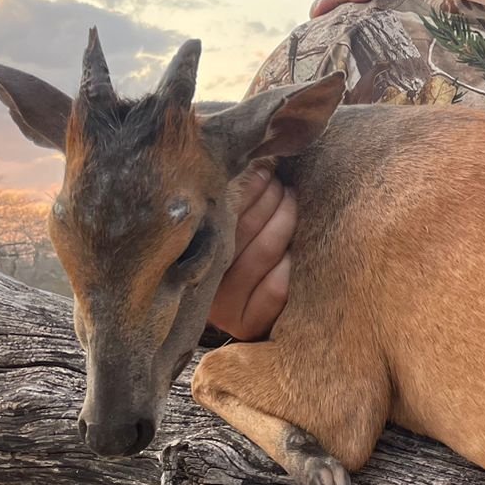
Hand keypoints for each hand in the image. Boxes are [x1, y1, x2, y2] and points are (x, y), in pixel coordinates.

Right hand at [207, 164, 295, 339]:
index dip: (247, 188)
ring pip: (263, 252)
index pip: (220, 213)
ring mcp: (224, 309)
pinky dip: (288, 264)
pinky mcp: (248, 325)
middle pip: (243, 229)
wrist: (250, 324)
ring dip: (284, 220)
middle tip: (283, 184)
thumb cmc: (242, 265)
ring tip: (292, 200)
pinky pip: (274, 287)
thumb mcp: (231, 234)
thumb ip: (234, 206)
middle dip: (270, 199)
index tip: (265, 169)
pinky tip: (294, 250)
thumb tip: (256, 159)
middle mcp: (202, 284)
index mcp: (189, 255)